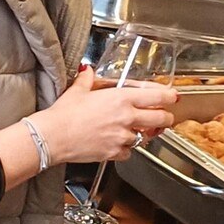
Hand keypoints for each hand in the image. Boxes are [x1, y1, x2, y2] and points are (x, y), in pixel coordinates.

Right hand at [31, 67, 179, 163]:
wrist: (50, 137)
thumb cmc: (62, 114)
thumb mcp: (78, 91)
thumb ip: (88, 79)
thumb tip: (88, 70)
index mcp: (121, 99)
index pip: (158, 96)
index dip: (169, 97)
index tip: (173, 97)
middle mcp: (127, 118)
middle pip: (162, 119)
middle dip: (166, 118)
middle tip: (163, 117)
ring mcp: (123, 137)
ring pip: (147, 137)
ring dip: (145, 134)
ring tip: (136, 130)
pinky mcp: (115, 152)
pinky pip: (130, 152)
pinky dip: (127, 149)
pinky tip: (118, 143)